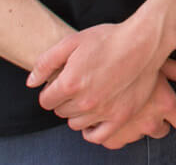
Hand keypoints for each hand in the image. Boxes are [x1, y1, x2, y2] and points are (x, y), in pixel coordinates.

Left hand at [26, 22, 175, 140]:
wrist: (144, 42)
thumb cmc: (108, 39)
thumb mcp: (72, 41)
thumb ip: (46, 63)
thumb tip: (31, 83)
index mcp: (69, 83)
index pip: (46, 101)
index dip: (51, 91)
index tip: (61, 83)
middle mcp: (84, 101)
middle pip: (61, 112)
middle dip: (64, 100)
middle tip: (78, 86)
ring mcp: (103, 111)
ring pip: (76, 123)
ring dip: (77, 113)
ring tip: (88, 97)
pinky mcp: (120, 116)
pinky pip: (98, 136)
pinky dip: (91, 131)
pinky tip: (93, 119)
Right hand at [78, 69, 175, 148]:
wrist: (83, 65)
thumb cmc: (124, 57)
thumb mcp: (155, 61)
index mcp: (165, 103)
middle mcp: (149, 121)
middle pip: (161, 131)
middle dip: (155, 121)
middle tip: (144, 104)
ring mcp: (129, 131)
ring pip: (136, 136)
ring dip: (131, 125)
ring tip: (122, 104)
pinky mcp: (107, 136)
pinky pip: (113, 140)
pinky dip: (109, 130)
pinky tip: (106, 114)